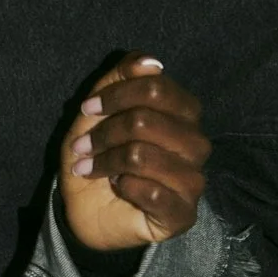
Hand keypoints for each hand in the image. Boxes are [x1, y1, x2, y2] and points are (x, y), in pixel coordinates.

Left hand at [59, 53, 210, 251]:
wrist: (84, 208)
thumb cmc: (98, 154)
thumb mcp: (98, 111)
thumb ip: (121, 78)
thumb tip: (151, 61)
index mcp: (183, 114)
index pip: (157, 88)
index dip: (116, 95)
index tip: (87, 109)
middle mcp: (195, 144)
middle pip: (147, 120)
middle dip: (104, 132)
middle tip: (81, 146)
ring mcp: (192, 181)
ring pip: (144, 155)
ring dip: (106, 160)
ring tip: (89, 168)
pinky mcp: (182, 214)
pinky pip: (152, 192)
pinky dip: (124, 186)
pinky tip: (117, 187)